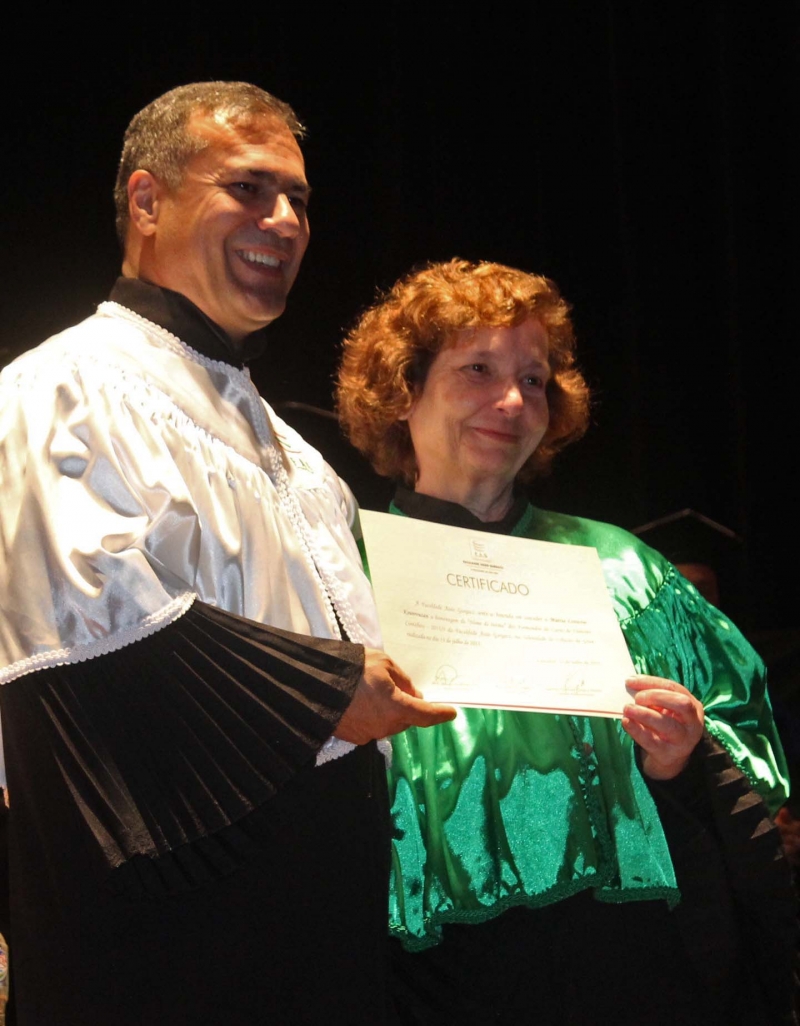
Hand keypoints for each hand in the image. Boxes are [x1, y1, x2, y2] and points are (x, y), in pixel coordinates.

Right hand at [334, 648, 456, 744]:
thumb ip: (402, 680)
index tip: (451, 713)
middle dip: (408, 707)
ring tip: (374, 693)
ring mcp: (369, 735)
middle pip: (406, 719)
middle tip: (397, 688)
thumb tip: (412, 694)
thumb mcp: (383, 663)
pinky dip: (373, 717)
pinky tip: (361, 703)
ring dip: (389, 712)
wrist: (314, 685)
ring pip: (390, 724)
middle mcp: (386, 726)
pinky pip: (372, 727)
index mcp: (397, 708)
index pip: (426, 715)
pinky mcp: (354, 738)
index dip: (440, 714)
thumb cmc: (354, 669)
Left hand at [622, 675, 703, 779]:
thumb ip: (653, 697)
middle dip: (656, 696)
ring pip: (668, 725)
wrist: (670, 757)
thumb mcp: (665, 709)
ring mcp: (683, 740)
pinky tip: (626, 722)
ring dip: (645, 714)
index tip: (630, 680)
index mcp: (693, 706)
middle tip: (637, 698)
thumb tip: (630, 684)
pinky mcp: (669, 754)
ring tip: (627, 708)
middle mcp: (693, 723)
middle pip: (681, 704)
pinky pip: (652, 742)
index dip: (651, 682)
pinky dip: (637, 730)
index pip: (674, 688)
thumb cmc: (665, 724)